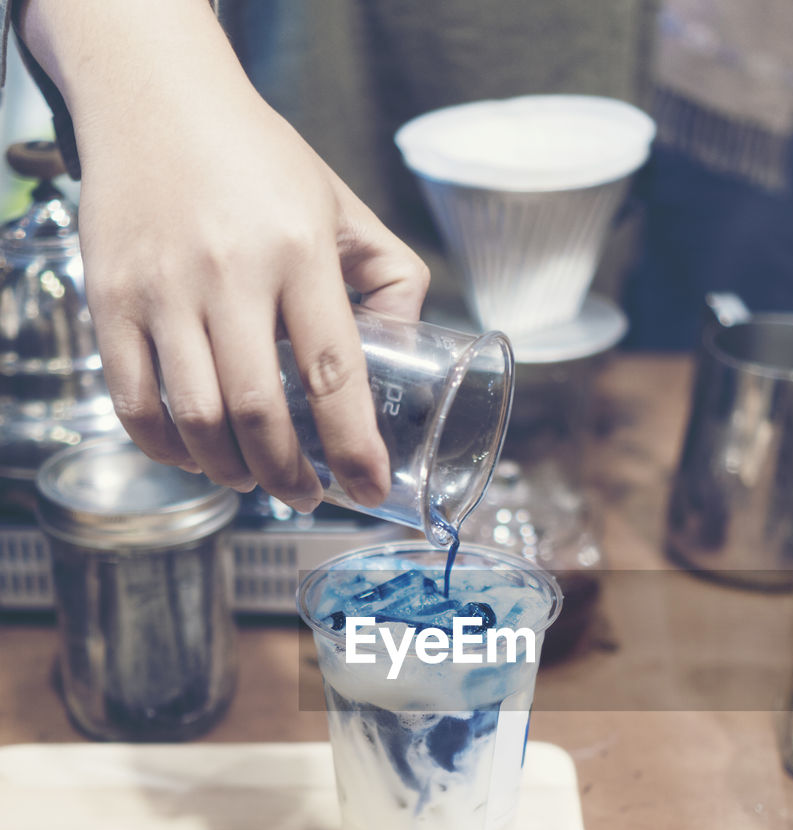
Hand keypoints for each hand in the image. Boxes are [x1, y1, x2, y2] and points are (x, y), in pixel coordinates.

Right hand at [18, 0, 429, 511]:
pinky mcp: (109, 299)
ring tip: (253, 478)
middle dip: (288, 476)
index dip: (354, 445)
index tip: (369, 488)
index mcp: (297, 248)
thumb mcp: (340, 203)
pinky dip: (167, 448)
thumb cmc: (255, 158)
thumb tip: (408, 348)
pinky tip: (195, 455)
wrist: (151, 95)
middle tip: (307, 495)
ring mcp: (161, 288)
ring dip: (230, 471)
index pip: (333, 371)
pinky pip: (133, 404)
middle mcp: (227, 270)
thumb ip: (389, 275)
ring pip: (195, 419)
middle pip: (259, 412)